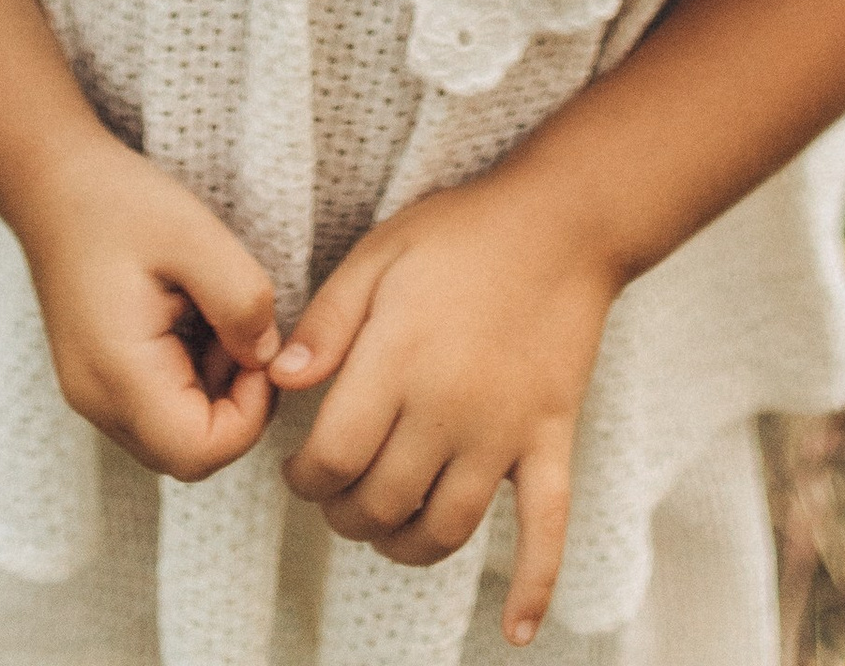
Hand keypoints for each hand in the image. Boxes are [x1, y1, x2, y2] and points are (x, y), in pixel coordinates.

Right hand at [15, 133, 283, 481]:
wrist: (51, 182)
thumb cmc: (119, 202)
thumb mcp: (195, 235)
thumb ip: (242, 301)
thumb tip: (267, 356)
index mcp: (117, 373)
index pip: (199, 452)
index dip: (249, 414)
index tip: (259, 348)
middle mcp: (98, 401)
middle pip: (188, 454)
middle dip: (235, 404)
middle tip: (241, 331)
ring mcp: (93, 394)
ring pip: (174, 435)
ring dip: (214, 390)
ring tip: (212, 314)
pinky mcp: (98, 380)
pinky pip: (156, 409)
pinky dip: (190, 377)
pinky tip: (190, 317)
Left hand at [270, 173, 618, 647]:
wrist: (565, 220)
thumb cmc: (463, 232)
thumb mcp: (380, 252)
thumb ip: (328, 321)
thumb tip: (279, 381)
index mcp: (400, 360)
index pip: (333, 458)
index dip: (303, 479)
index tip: (298, 470)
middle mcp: (450, 408)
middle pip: (381, 504)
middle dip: (343, 514)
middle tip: (334, 494)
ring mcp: (505, 432)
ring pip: (445, 529)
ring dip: (403, 547)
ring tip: (383, 528)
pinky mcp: (550, 441)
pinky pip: (547, 528)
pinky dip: (535, 585)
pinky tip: (519, 633)